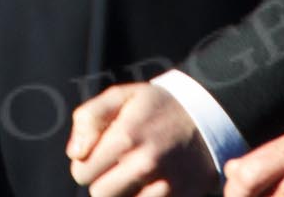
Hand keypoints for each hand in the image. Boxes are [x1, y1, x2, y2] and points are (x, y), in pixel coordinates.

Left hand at [66, 82, 216, 196]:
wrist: (208, 119)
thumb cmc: (158, 107)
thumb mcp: (122, 96)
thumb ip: (89, 117)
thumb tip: (75, 153)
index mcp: (126, 137)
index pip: (82, 172)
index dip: (86, 163)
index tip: (100, 153)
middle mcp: (145, 164)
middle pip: (99, 194)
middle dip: (102, 181)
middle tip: (117, 164)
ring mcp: (165, 186)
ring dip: (123, 193)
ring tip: (134, 173)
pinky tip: (150, 183)